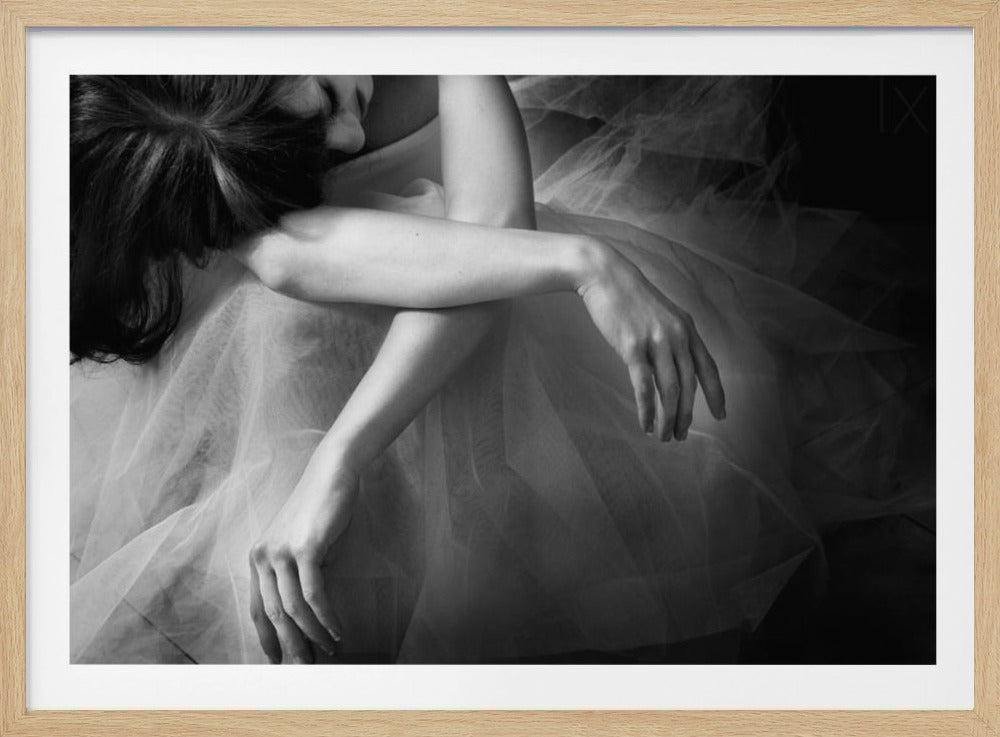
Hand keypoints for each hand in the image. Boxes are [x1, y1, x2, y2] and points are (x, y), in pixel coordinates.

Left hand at [249, 460, 357, 662]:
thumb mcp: (304, 545)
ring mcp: (281, 552)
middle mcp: (262, 557)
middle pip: (273, 614)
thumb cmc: (322, 509)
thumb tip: (311, 614)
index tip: (279, 660)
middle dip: (291, 645)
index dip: (268, 638)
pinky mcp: (304, 549)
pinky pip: (313, 594)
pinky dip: (326, 617)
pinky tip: (336, 630)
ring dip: (312, 635)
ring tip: (329, 650)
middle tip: (305, 667)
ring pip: (293, 609)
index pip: (257, 609)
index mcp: (258, 558)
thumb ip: (299, 575)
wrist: (333, 474)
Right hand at [576, 240, 725, 439]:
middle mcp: (677, 336)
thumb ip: (673, 339)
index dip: (717, 394)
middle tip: (681, 436)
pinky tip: (645, 424)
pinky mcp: (632, 347)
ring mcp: (656, 342)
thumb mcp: (662, 315)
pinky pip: (643, 387)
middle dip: (687, 416)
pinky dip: (647, 410)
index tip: (721, 415)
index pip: (709, 368)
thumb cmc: (630, 298)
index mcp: (687, 329)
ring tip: (664, 437)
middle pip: (689, 386)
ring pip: (669, 391)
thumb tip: (675, 370)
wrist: (605, 276)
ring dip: (668, 419)